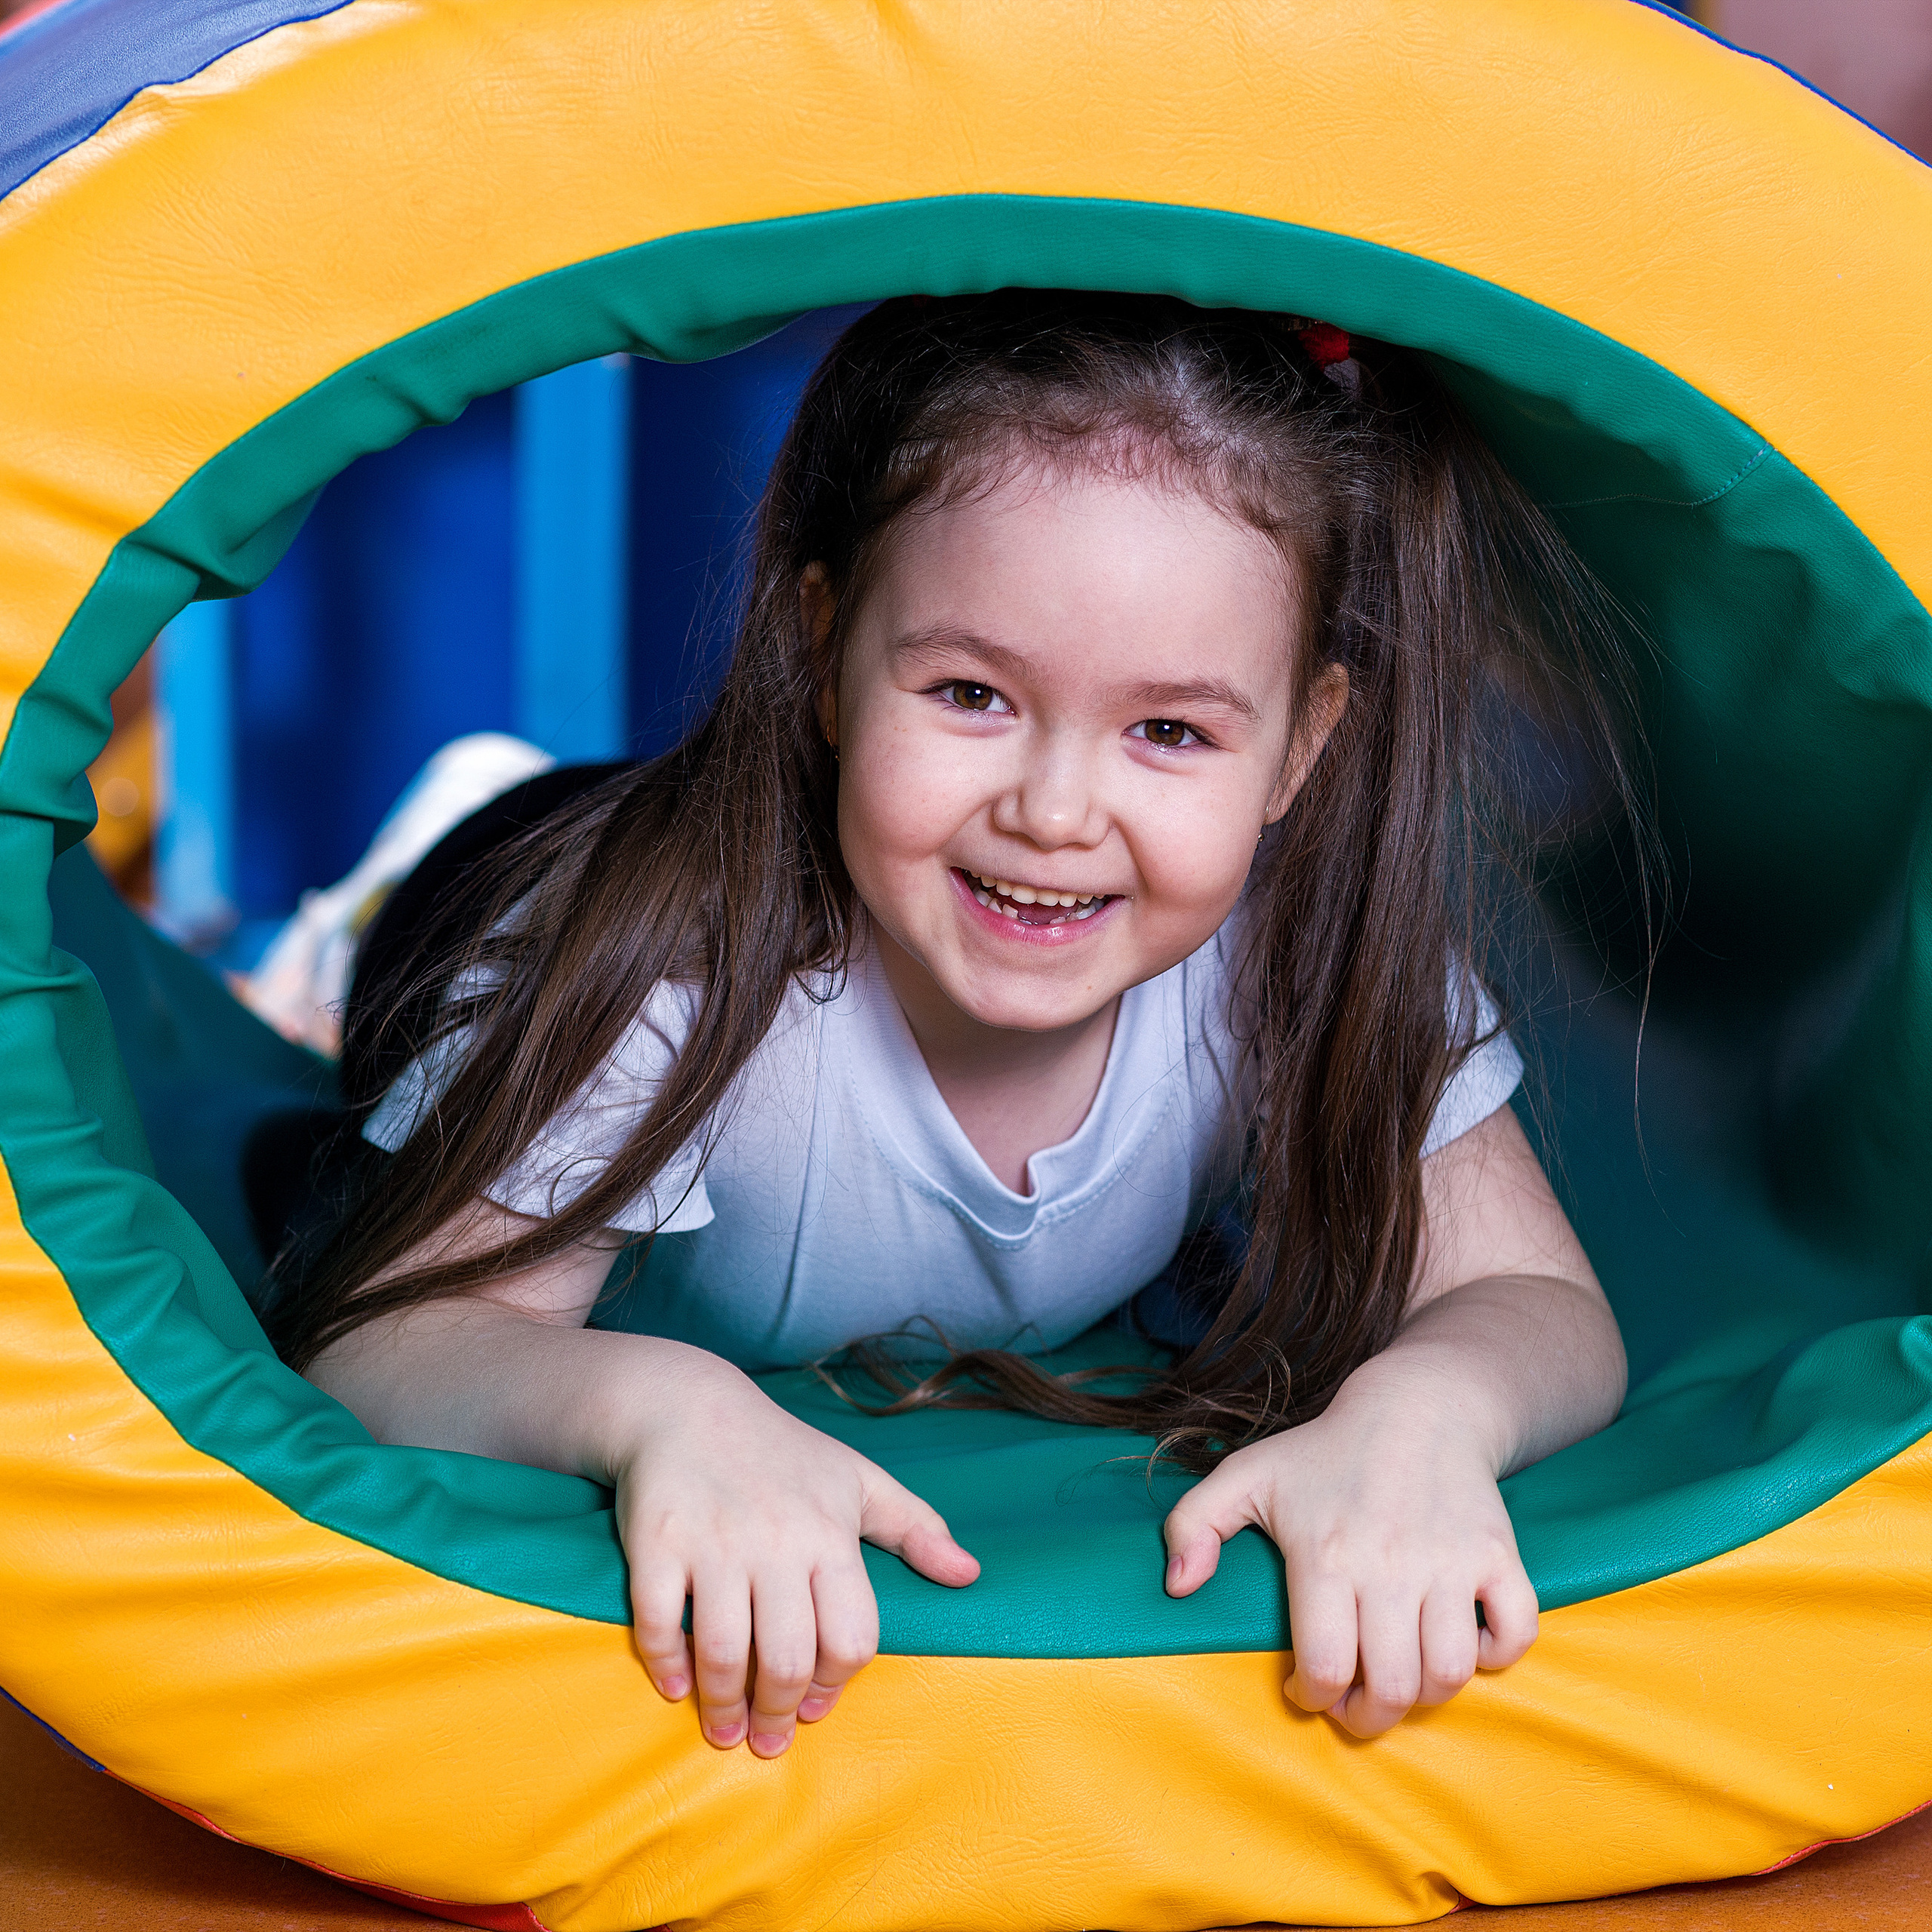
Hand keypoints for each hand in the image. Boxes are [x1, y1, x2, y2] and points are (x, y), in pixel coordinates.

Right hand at [612, 1345, 979, 1756]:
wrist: (687, 1405)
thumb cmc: (781, 1452)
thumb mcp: (857, 1479)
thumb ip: (915, 1528)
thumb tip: (969, 1575)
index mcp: (829, 1535)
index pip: (851, 1637)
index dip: (836, 1686)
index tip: (817, 1708)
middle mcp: (776, 1542)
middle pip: (788, 1659)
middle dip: (779, 1715)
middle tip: (769, 1739)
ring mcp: (713, 1544)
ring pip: (723, 1653)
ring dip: (724, 1708)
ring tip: (725, 1730)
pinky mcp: (657, 1542)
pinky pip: (658, 1624)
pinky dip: (667, 1667)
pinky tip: (677, 1686)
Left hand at [1160, 1390, 1537, 1738]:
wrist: (1416, 1408)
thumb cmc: (1323, 1450)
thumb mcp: (1245, 1475)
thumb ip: (1192, 1525)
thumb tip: (1177, 1587)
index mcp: (1326, 1554)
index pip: (1325, 1667)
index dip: (1313, 1698)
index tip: (1304, 1690)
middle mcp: (1390, 1564)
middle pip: (1390, 1686)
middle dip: (1367, 1717)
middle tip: (1353, 1704)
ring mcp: (1450, 1561)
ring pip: (1448, 1672)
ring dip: (1424, 1696)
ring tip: (1399, 1680)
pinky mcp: (1498, 1555)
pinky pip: (1515, 1633)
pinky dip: (1496, 1656)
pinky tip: (1461, 1644)